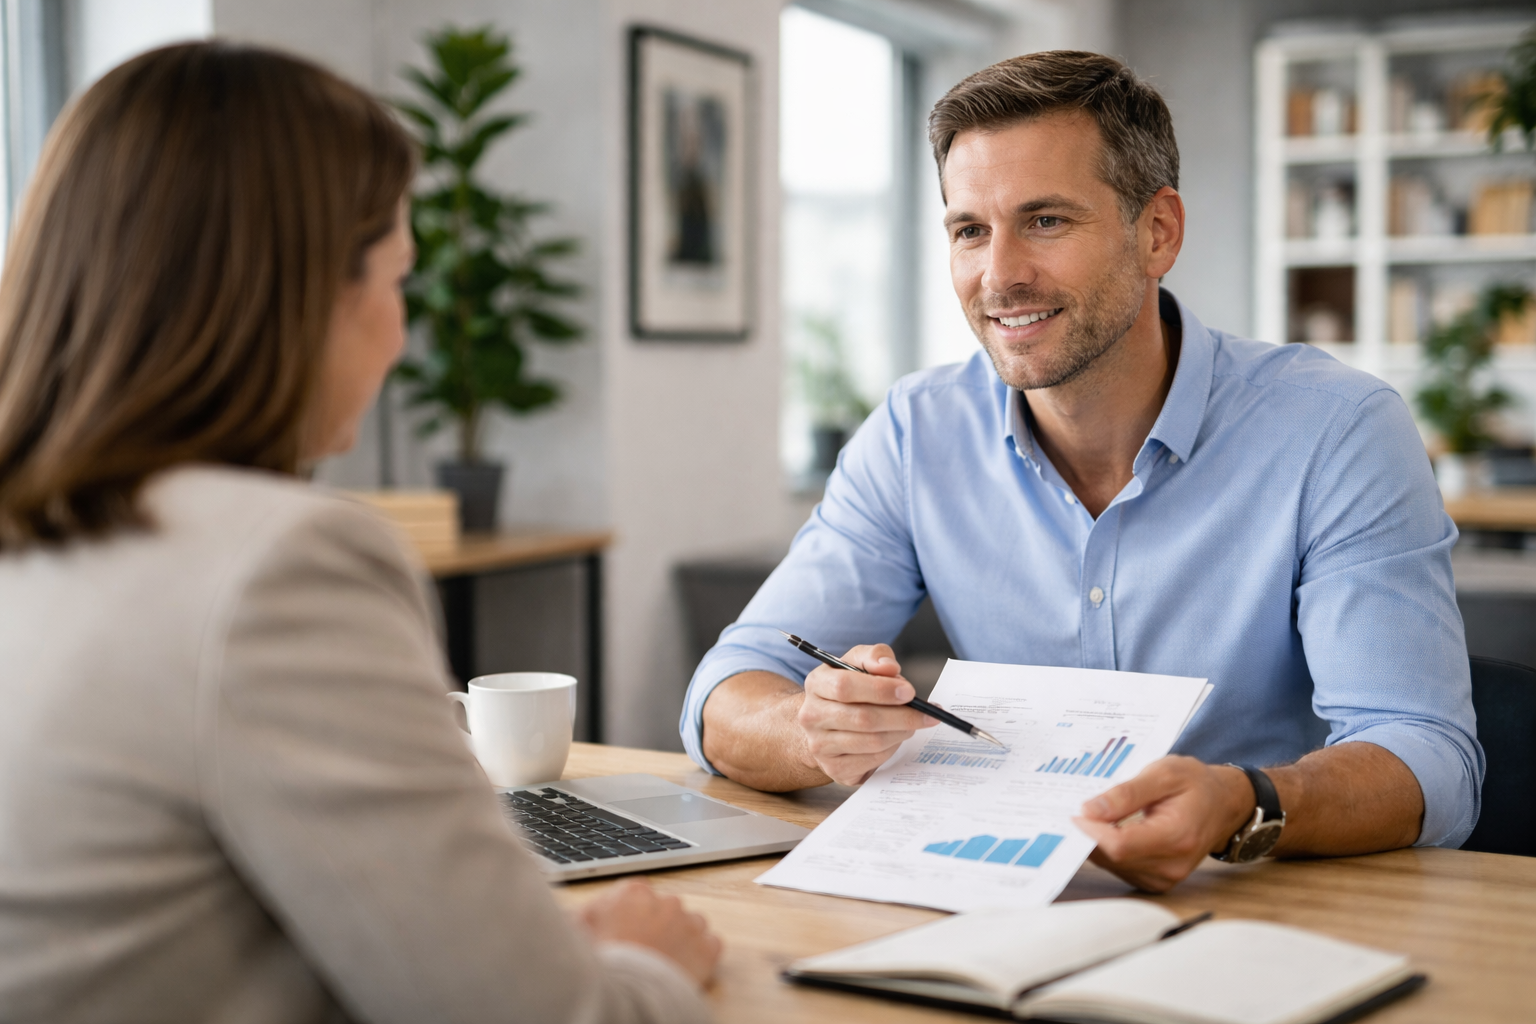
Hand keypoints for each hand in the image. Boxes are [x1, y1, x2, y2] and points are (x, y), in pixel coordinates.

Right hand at [577, 879, 721, 985]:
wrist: (628, 992)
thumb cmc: (602, 961)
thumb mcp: (578, 930)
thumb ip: (585, 914)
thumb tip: (579, 913)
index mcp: (634, 892)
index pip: (637, 894)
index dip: (631, 914)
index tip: (626, 930)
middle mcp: (666, 901)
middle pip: (664, 909)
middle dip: (656, 926)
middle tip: (642, 949)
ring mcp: (690, 923)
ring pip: (690, 924)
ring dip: (680, 937)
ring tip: (663, 960)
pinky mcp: (708, 948)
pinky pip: (710, 944)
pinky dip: (700, 954)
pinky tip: (683, 966)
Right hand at [796, 644, 935, 785]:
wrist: (827, 723)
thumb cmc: (849, 688)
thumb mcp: (858, 663)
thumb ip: (875, 656)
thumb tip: (889, 668)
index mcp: (816, 684)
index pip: (845, 686)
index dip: (881, 690)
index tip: (909, 692)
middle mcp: (811, 716)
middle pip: (863, 718)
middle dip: (901, 716)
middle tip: (925, 714)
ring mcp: (820, 746)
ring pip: (871, 742)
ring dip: (900, 733)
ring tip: (912, 724)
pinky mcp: (835, 768)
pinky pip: (872, 760)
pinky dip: (891, 749)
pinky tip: (895, 738)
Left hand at [1071, 756, 1253, 892]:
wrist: (1223, 804)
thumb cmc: (1195, 784)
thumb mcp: (1163, 773)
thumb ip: (1126, 793)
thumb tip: (1090, 810)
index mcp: (1177, 836)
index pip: (1120, 845)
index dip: (1091, 830)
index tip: (1076, 812)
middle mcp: (1172, 865)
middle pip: (1113, 857)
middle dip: (1091, 834)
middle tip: (1080, 809)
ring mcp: (1165, 878)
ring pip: (1112, 865)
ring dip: (1098, 842)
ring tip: (1099, 815)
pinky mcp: (1157, 881)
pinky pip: (1120, 868)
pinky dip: (1109, 850)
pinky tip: (1111, 829)